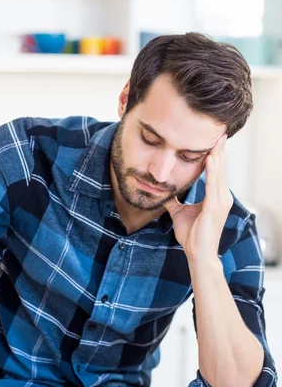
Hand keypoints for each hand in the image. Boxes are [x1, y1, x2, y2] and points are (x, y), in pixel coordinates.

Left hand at [164, 134, 232, 262]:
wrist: (197, 253)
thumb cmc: (192, 235)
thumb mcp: (179, 213)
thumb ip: (173, 201)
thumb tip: (164, 193)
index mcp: (215, 197)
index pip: (216, 172)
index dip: (215, 156)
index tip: (213, 141)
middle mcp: (222, 197)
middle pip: (221, 169)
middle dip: (219, 151)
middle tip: (219, 133)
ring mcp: (221, 202)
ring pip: (219, 174)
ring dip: (216, 157)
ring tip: (215, 141)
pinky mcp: (216, 208)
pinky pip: (214, 186)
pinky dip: (212, 172)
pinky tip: (209, 160)